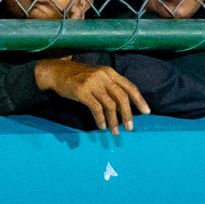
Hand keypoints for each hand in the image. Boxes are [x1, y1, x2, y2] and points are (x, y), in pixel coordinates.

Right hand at [35, 59, 149, 134]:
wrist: (57, 72)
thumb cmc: (79, 77)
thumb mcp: (98, 77)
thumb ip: (110, 87)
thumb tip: (123, 106)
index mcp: (110, 73)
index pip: (129, 87)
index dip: (139, 100)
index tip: (146, 112)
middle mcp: (103, 76)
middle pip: (121, 97)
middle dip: (127, 114)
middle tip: (130, 128)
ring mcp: (92, 83)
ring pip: (109, 105)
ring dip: (114, 120)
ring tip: (115, 131)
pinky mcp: (82, 91)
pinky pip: (96, 108)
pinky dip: (100, 119)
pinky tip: (102, 126)